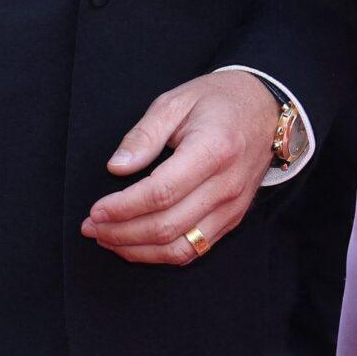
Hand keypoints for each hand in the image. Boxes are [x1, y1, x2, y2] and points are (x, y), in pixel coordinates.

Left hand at [83, 70, 279, 263]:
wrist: (266, 111)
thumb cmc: (218, 101)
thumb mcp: (176, 101)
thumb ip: (144, 134)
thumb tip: (116, 167)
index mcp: (213, 150)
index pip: (161, 193)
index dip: (123, 207)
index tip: (95, 210)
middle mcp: (226, 185)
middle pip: (167, 226)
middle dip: (121, 233)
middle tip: (90, 227)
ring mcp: (232, 207)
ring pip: (180, 248)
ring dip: (137, 250)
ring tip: (106, 239)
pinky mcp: (232, 219)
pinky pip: (194, 250)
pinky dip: (160, 254)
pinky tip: (136, 244)